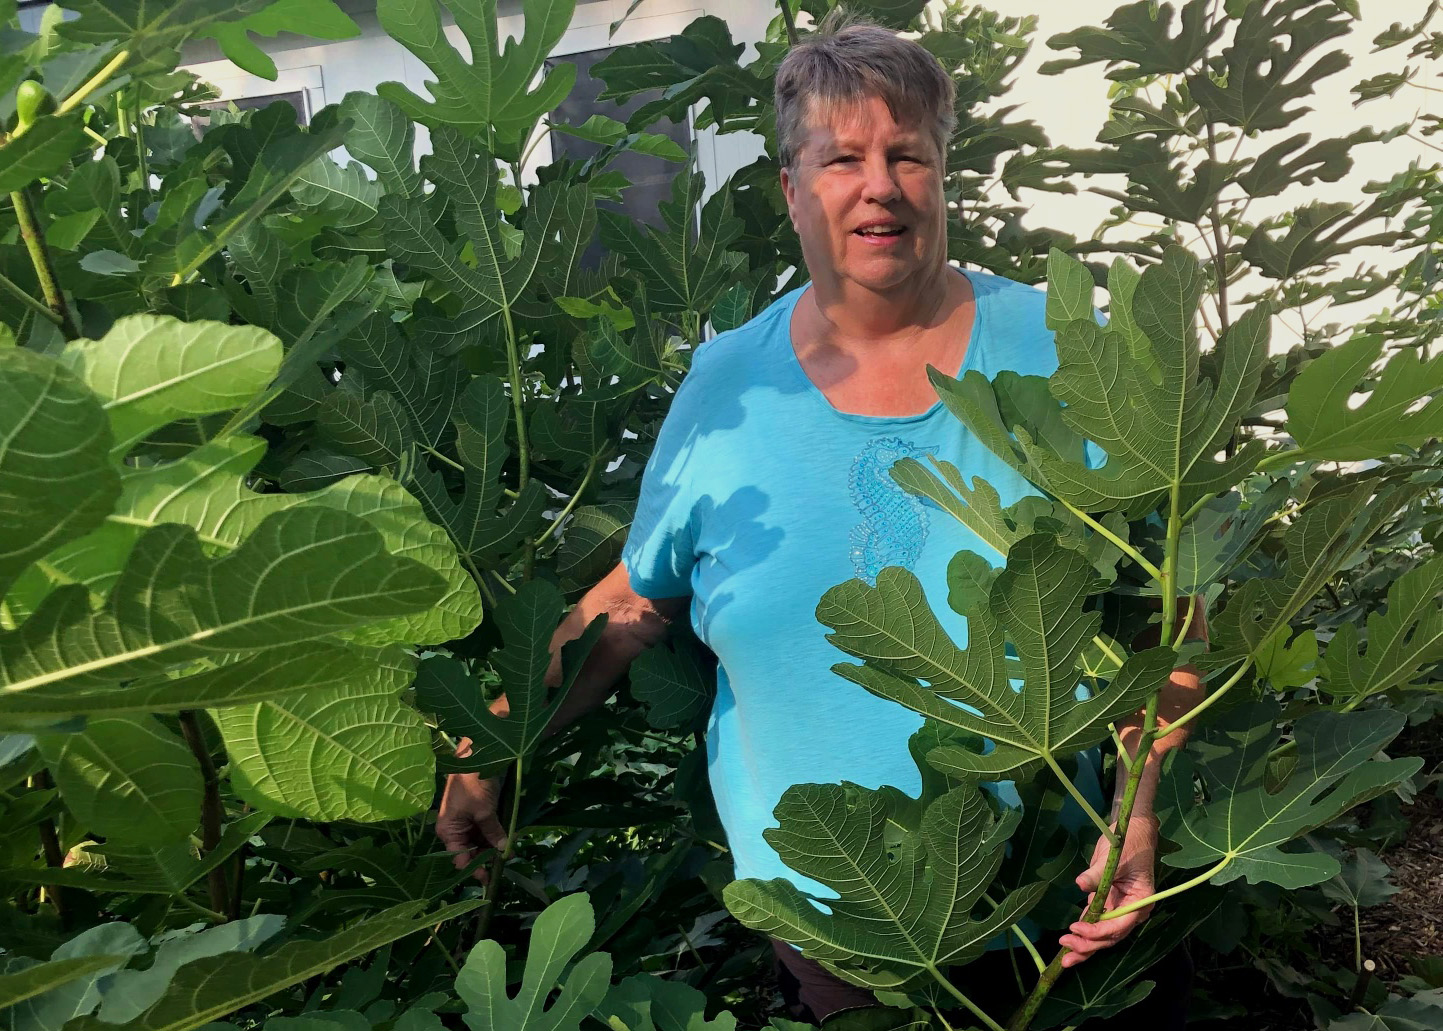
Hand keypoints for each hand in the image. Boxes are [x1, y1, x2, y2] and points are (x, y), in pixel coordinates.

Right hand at [436, 771, 506, 882]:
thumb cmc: (473, 784)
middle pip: (470, 852)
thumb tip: (503, 851)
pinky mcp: (477, 814)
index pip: (460, 859)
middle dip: (486, 860)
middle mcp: (455, 830)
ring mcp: (466, 822)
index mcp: (448, 831)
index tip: (490, 879)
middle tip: (504, 869)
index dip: (475, 869)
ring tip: (509, 856)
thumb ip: (493, 832)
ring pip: (479, 843)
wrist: (476, 755)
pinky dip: (495, 837)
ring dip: (493, 849)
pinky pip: (485, 831)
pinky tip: (508, 844)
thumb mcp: (484, 811)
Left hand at [1058, 814, 1157, 968]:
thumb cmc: (1128, 843)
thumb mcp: (1114, 858)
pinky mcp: (1108, 903)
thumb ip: (1097, 874)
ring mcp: (1120, 908)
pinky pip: (1096, 922)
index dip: (1098, 931)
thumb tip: (1081, 884)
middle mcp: (1132, 911)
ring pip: (1103, 934)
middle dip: (1089, 945)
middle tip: (1066, 951)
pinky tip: (1070, 942)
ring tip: (1065, 956)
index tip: (1077, 929)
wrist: (1132, 831)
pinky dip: (1084, 932)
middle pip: (1111, 935)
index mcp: (1140, 902)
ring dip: (1085, 945)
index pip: (1119, 925)